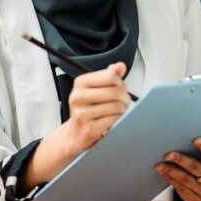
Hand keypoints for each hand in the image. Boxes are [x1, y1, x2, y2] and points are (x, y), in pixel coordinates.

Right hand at [20, 62, 130, 193]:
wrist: (75, 134)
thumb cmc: (89, 109)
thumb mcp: (97, 88)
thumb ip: (110, 76)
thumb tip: (120, 66)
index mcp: (80, 83)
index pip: (110, 76)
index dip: (121, 82)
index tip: (121, 87)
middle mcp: (78, 97)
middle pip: (115, 91)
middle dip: (125, 97)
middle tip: (124, 101)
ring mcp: (81, 114)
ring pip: (116, 106)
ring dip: (123, 109)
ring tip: (119, 111)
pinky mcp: (88, 129)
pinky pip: (113, 120)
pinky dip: (118, 120)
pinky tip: (113, 120)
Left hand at [155, 137, 200, 200]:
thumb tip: (181, 142)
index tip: (194, 139)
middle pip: (196, 168)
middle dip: (181, 160)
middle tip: (168, 155)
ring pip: (186, 180)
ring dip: (171, 171)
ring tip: (159, 165)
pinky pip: (181, 190)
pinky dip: (171, 180)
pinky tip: (163, 174)